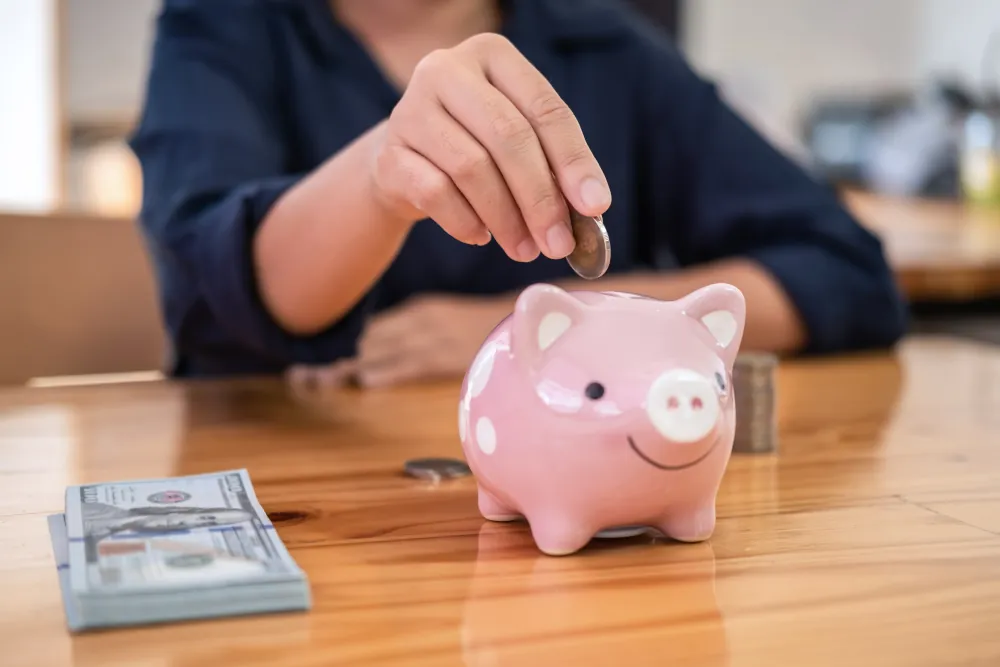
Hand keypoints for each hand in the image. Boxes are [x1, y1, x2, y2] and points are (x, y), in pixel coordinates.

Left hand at [287, 294, 512, 389]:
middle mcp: (422, 322)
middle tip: (299, 379)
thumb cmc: (500, 329)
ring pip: (382, 354)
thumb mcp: (458, 323)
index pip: (374, 334)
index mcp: (422, 314)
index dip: (341, 350)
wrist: (543, 318)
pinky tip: (364, 381)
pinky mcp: (452, 351)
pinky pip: (414, 362)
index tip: (308, 365)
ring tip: (313, 384)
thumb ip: (431, 337)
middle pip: (369, 345)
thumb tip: (400, 360)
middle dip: (334, 363)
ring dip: (347, 370)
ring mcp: (435, 336)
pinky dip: (387, 371)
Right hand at [369, 33, 611, 262]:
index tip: (595, 205)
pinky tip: (481, 235)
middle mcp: (446, 70)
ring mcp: (410, 110)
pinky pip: (436, 194)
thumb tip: (588, 210)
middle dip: (540, 198)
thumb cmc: (476, 146)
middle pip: (508, 137)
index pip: (544, 108)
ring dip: (506, 218)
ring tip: (525, 249)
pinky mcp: (388, 154)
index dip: (574, 160)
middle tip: (558, 243)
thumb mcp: (517, 140)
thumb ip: (551, 164)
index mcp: (492, 54)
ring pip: (472, 168)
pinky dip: (466, 223)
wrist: (406, 162)